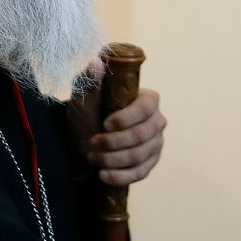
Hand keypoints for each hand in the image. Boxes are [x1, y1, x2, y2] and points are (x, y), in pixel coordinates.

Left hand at [68, 60, 166, 184]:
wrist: (83, 139)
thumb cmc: (87, 112)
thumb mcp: (84, 95)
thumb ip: (89, 80)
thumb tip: (97, 64)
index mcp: (147, 99)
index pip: (146, 107)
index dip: (127, 118)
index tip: (104, 124)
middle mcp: (157, 121)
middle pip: (144, 135)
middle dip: (115, 143)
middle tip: (93, 143)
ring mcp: (156, 143)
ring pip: (141, 156)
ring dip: (113, 159)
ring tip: (93, 158)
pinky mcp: (150, 163)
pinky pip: (141, 173)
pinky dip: (120, 176)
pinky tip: (103, 175)